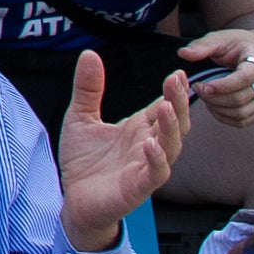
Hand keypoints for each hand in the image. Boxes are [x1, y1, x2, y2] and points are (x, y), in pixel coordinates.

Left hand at [56, 51, 192, 251]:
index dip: (173, 91)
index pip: (164, 106)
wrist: (73, 200)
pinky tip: (151, 144)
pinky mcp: (137, 188)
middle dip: (179, 102)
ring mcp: (145, 167)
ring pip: (171, 147)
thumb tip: (90, 53)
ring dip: (172, 128)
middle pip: (174, 123)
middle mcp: (147, 146)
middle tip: (177, 81)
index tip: (178, 72)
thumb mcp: (80, 118)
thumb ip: (88, 88)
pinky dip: (156, 160)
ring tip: (167, 108)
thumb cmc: (84, 162)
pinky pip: (155, 174)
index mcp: (138, 128)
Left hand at [173, 26, 253, 128]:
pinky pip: (243, 121)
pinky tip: (213, 106)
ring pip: (242, 113)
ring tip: (204, 97)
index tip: (202, 86)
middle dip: (215, 98)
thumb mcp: (221, 38)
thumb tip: (183, 54)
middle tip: (197, 89)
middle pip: (242, 98)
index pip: (245, 78)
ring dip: (218, 109)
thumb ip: (202, 46)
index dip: (222, 86)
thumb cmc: (238, 44)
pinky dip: (224, 117)